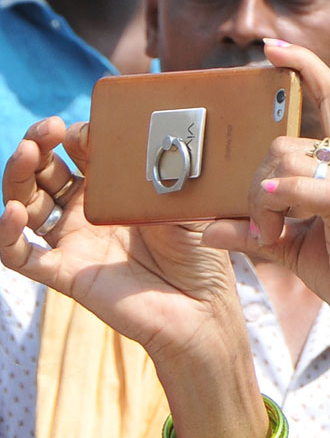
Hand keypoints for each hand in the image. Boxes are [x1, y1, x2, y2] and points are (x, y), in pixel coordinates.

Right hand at [0, 118, 246, 375]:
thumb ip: (168, 171)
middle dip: (39, 147)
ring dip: (17, 176)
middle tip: (46, 130)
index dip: (76, 136)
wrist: (201, 309)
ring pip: (25, 204)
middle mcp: (87, 213)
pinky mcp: (65, 273)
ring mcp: (73, 242)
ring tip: (26, 155)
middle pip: (45, 172)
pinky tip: (13, 212)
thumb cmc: (201, 255)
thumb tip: (152, 134)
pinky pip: (21, 255)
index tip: (86, 128)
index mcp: (115, 192)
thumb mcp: (188, 204)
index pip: (80, 153)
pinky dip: (8, 234)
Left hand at [203, 41, 329, 367]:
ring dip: (264, 202)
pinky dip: (279, 200)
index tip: (273, 50)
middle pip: (289, 139)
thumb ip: (259, 229)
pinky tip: (271, 223)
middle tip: (262, 224)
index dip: (305, 67)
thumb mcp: (301, 249)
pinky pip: (304, 186)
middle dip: (258, 180)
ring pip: (287, 160)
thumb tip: (206, 225)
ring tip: (274, 237)